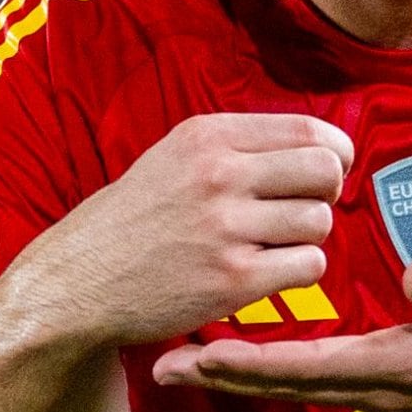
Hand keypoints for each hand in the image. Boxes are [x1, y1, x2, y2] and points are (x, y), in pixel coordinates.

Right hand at [0, 112, 355, 352]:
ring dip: (307, 238)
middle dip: (327, 193)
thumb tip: (314, 148)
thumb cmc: (129, 222)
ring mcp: (226, 227)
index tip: (326, 172)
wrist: (77, 281)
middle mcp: (218, 174)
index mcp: (207, 136)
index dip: (334, 153)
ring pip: (320, 221)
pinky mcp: (233, 279)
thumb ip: (235, 148)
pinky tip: (266, 273)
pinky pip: (309, 266)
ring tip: (272, 245)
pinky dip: (297, 272)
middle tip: (302, 211)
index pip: (309, 130)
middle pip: (326, 171)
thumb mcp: (171, 157)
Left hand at [152, 257, 411, 411]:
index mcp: (400, 366)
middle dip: (222, 378)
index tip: (198, 355)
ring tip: (185, 363)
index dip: (250, 362)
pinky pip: (312, 378)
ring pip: (292, 386)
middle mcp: (378, 386)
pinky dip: (270, 370)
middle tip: (160, 368)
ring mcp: (378, 389)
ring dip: (239, 376)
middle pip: (283, 386)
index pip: (308, 366)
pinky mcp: (382, 381)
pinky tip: (245, 356)